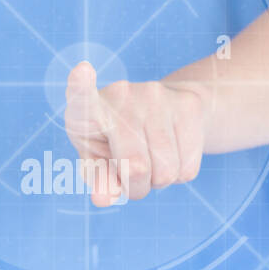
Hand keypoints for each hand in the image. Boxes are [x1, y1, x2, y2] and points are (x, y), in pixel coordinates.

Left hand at [64, 61, 210, 206]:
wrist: (166, 112)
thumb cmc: (117, 144)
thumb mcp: (99, 162)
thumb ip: (99, 180)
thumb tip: (104, 198)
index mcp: (88, 111)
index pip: (83, 100)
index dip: (81, 88)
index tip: (81, 72)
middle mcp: (121, 95)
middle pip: (136, 168)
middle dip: (137, 186)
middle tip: (132, 171)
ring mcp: (156, 96)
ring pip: (166, 172)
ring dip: (159, 180)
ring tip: (152, 158)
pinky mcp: (187, 104)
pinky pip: (187, 168)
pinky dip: (180, 174)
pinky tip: (172, 152)